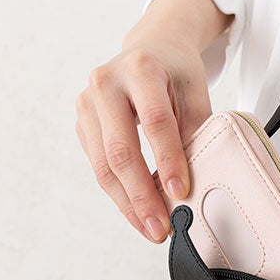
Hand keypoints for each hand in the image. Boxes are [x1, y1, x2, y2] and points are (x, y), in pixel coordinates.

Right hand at [75, 0, 231, 242]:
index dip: (169, 160)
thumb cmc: (176, 73)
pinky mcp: (82, 123)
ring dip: (128, 204)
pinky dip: (120, 195)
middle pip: (121, 150)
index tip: (182, 193)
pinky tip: (138, 213)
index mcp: (140, 68)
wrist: (149, 49)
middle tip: (162, 228)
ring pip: (104, 166)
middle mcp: (105, 82)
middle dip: (142, 195)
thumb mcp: (195, 90)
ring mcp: (87, 103)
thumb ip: (198, 128)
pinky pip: (99, 167)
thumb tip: (198, 180)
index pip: (155, 122)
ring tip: (151, 230)